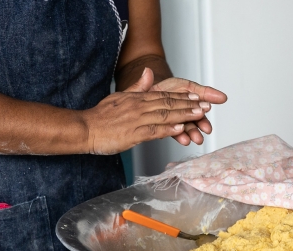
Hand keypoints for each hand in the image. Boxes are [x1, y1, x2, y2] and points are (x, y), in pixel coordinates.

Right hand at [81, 69, 206, 154]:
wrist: (85, 128)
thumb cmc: (101, 116)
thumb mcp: (120, 97)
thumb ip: (137, 87)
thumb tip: (149, 73)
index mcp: (137, 98)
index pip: (164, 95)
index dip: (182, 96)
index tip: (198, 97)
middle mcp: (139, 107)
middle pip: (168, 104)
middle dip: (189, 105)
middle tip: (207, 106)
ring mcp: (137, 120)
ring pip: (165, 116)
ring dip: (184, 115)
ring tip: (200, 115)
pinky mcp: (133, 134)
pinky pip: (154, 131)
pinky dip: (168, 129)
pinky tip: (180, 128)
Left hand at [152, 75, 227, 145]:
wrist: (147, 89)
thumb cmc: (168, 88)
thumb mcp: (188, 86)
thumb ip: (206, 93)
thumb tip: (223, 97)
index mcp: (189, 107)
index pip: (197, 114)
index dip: (202, 122)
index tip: (207, 128)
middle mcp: (181, 115)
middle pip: (189, 123)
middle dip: (195, 131)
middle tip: (198, 138)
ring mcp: (171, 120)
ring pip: (179, 128)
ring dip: (187, 135)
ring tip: (191, 140)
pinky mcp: (160, 124)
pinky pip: (166, 129)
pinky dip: (174, 134)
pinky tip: (180, 138)